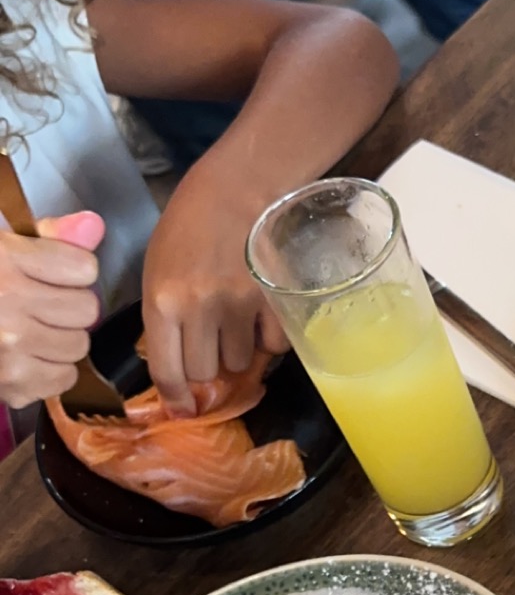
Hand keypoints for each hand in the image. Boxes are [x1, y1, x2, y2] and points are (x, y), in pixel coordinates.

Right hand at [0, 211, 102, 407]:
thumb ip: (47, 235)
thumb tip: (92, 226)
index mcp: (4, 260)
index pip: (83, 268)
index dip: (72, 270)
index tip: (53, 273)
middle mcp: (8, 302)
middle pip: (86, 309)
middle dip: (68, 306)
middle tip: (40, 304)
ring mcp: (9, 345)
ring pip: (77, 346)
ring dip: (60, 340)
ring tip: (31, 331)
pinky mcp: (9, 381)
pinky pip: (62, 379)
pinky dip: (48, 372)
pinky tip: (25, 356)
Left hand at [141, 163, 287, 413]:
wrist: (241, 186)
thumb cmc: (192, 221)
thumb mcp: (159, 265)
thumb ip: (163, 313)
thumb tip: (176, 363)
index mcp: (163, 301)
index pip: (167, 370)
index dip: (175, 397)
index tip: (183, 408)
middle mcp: (200, 311)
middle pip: (206, 372)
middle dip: (208, 365)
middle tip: (211, 344)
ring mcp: (241, 308)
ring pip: (240, 363)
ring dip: (239, 352)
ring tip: (238, 322)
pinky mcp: (275, 303)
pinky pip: (273, 346)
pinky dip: (269, 339)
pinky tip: (263, 315)